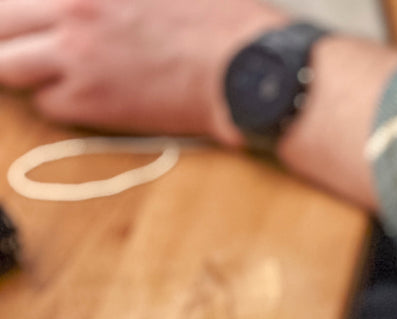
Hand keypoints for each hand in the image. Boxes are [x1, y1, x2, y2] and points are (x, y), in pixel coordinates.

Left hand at [0, 0, 284, 138]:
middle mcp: (72, 13)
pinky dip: (56, 102)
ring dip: (19, 68)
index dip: (18, 12)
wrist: (246, 71)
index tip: (27, 21)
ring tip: (40, 72)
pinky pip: (46, 106)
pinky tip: (81, 97)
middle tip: (20, 44)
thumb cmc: (220, 23)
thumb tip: (86, 9)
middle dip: (6, 35)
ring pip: (7, 67)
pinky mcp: (95, 104)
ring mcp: (78, 60)